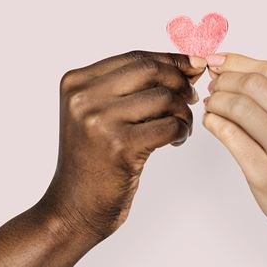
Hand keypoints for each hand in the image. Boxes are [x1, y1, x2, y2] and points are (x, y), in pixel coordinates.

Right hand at [40, 50, 206, 242]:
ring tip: (180, 128)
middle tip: (190, 99)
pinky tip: (175, 141)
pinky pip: (169, 126)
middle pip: (151, 71)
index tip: (194, 66)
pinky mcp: (120, 146)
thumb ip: (130, 88)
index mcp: (76, 82)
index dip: (171, 60)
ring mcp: (100, 121)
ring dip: (183, 112)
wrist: (72, 208)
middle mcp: (83, 97)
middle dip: (180, 82)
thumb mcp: (97, 115)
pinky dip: (182, 131)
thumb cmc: (92, 161)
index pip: (135, 58)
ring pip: (164, 98)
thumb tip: (186, 65)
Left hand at [203, 53, 266, 250]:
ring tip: (213, 105)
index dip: (238, 62)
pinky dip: (214, 122)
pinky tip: (212, 122)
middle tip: (214, 87)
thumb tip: (230, 67)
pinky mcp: (266, 173)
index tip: (219, 62)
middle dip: (225, 81)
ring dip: (217, 101)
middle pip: (253, 86)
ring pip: (239, 107)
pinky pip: (230, 135)